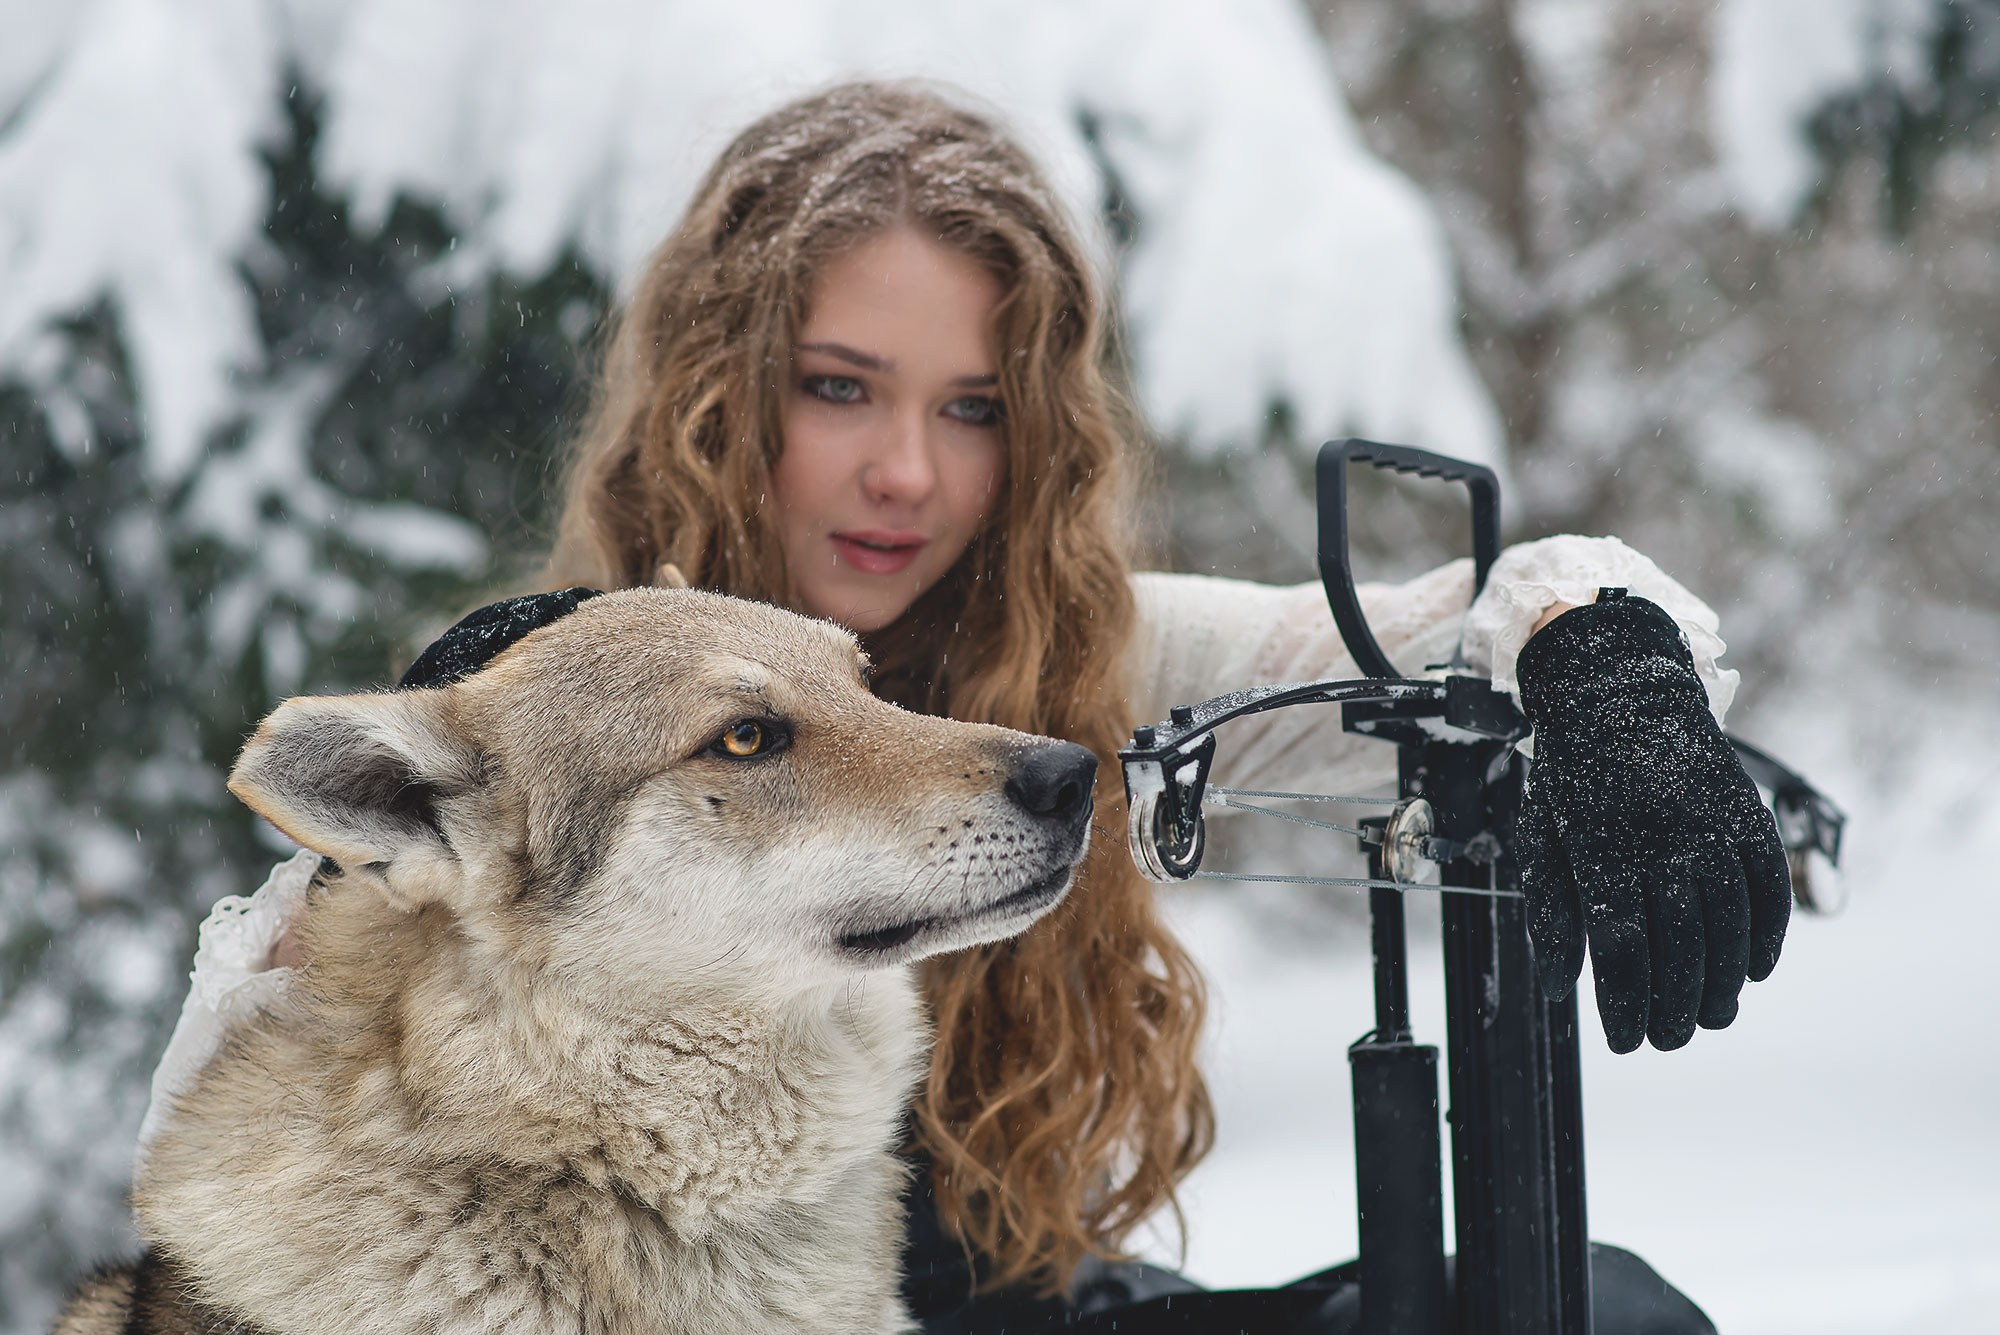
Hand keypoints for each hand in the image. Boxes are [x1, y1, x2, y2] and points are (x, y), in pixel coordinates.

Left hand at [1515, 591, 1789, 1051]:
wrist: (1617, 689)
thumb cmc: (1572, 775)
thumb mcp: (1542, 837)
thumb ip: (1550, 913)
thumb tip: (1558, 991)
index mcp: (1601, 851)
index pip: (1620, 953)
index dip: (1625, 1006)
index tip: (1624, 1042)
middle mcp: (1660, 841)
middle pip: (1678, 950)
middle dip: (1672, 1009)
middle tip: (1667, 1041)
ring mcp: (1709, 825)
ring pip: (1728, 927)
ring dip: (1721, 985)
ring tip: (1709, 1018)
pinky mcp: (1745, 813)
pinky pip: (1767, 887)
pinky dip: (1767, 935)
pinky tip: (1753, 970)